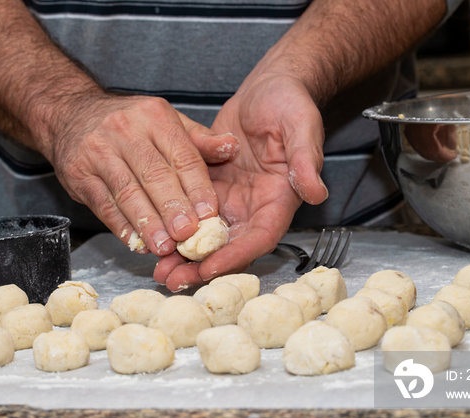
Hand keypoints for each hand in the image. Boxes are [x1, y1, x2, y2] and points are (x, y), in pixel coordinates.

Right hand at [49, 92, 238, 255]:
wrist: (69, 113)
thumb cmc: (128, 123)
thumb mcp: (165, 120)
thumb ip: (199, 139)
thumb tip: (232, 147)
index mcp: (155, 117)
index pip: (182, 155)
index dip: (196, 188)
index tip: (209, 214)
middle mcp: (125, 131)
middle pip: (154, 175)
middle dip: (172, 208)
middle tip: (187, 235)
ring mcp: (98, 152)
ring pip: (127, 192)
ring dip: (147, 223)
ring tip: (163, 247)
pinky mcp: (78, 174)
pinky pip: (103, 204)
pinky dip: (121, 227)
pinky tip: (136, 243)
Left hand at [154, 73, 328, 290]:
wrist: (270, 86)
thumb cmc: (290, 102)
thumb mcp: (302, 125)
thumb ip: (307, 160)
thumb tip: (316, 192)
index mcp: (279, 199)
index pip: (259, 238)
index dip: (235, 256)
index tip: (208, 268)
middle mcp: (254, 206)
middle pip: (229, 247)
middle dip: (201, 266)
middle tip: (172, 279)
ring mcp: (230, 199)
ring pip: (205, 236)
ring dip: (183, 254)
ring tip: (157, 268)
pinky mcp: (209, 187)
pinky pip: (190, 212)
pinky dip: (174, 226)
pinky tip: (152, 235)